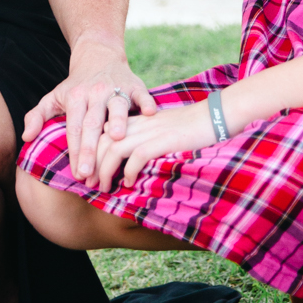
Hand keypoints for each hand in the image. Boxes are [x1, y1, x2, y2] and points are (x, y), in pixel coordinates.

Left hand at [21, 40, 156, 183]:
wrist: (98, 55)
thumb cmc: (76, 86)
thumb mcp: (53, 97)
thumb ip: (37, 116)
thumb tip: (26, 137)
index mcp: (75, 97)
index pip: (73, 128)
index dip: (75, 151)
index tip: (78, 175)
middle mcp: (95, 92)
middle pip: (91, 122)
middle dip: (90, 148)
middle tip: (90, 173)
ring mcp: (115, 87)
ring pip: (116, 105)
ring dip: (117, 120)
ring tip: (117, 138)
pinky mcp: (134, 83)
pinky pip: (141, 93)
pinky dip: (145, 101)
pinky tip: (150, 113)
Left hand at [92, 100, 214, 192]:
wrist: (215, 116)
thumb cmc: (190, 128)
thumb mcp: (160, 129)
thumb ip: (143, 138)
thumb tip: (126, 159)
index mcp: (137, 120)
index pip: (103, 132)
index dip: (91, 152)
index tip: (87, 170)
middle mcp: (139, 123)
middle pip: (102, 140)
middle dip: (92, 163)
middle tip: (88, 183)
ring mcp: (150, 131)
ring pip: (114, 149)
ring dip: (105, 170)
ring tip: (104, 187)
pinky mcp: (163, 140)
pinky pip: (137, 156)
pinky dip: (130, 171)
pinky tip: (129, 183)